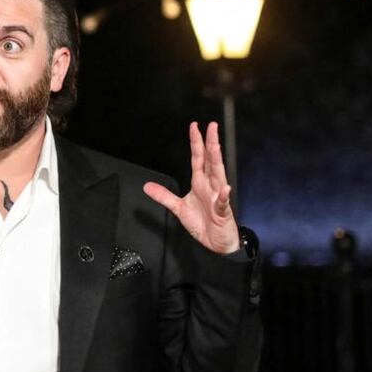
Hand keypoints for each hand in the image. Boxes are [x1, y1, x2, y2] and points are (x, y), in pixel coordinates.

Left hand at [143, 122, 239, 253]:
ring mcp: (217, 198)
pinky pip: (222, 203)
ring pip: (218, 176)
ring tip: (216, 147)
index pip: (198, 159)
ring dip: (217, 161)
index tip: (195, 127)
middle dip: (211, 143)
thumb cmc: (203, 224)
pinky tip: (224, 188)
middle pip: (210, 161)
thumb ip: (164, 196)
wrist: (216, 244)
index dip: (196, 143)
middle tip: (212, 127)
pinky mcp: (222, 212)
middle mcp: (210, 186)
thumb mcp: (178, 208)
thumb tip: (147, 186)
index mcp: (200, 183)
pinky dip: (223, 196)